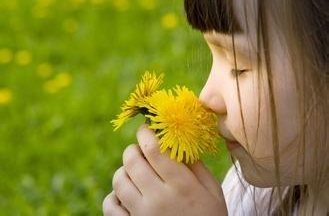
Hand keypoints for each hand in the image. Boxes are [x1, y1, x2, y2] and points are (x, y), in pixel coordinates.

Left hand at [103, 124, 227, 215]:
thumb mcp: (212, 190)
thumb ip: (195, 165)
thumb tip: (174, 142)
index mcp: (181, 185)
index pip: (154, 150)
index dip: (146, 133)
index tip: (145, 128)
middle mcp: (158, 198)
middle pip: (132, 161)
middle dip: (133, 150)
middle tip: (140, 150)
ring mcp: (141, 214)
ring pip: (118, 180)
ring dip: (124, 171)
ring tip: (135, 173)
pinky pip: (110, 205)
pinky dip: (114, 196)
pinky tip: (126, 195)